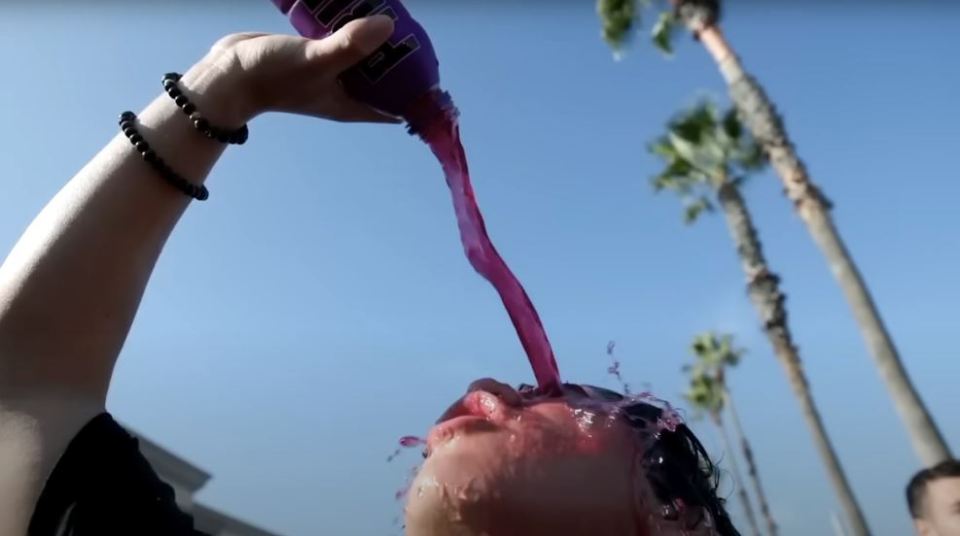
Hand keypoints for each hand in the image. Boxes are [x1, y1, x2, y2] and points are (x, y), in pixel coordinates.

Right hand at [182, 15, 400, 124]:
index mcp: (353, 106)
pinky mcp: (317, 54)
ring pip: (364, 57)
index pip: (396, 106)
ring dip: (375, 40)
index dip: (416, 93)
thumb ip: (351, 45)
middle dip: (399, 58)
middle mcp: (346, 92)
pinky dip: (352, 29)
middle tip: (410, 30)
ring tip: (389, 14)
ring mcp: (331, 74)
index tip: (429, 69)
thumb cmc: (273, 76)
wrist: (228, 74)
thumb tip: (388, 27)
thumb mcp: (317, 59)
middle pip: (385, 79)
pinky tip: (360, 9)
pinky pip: (344, 41)